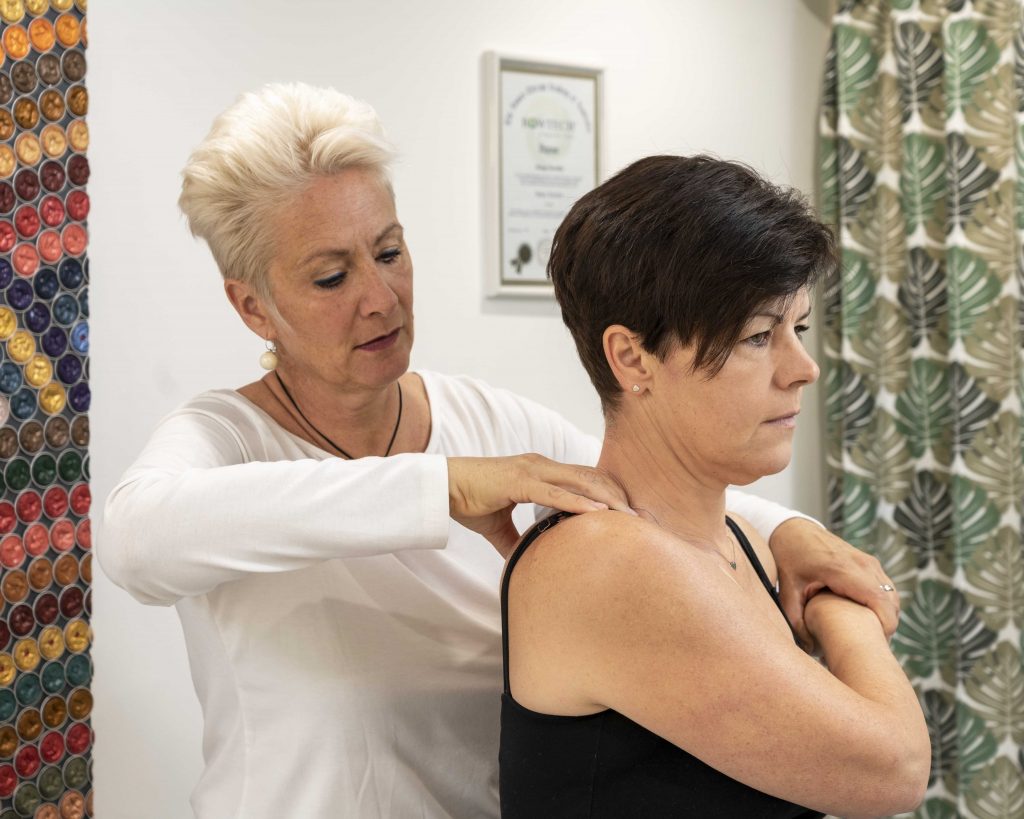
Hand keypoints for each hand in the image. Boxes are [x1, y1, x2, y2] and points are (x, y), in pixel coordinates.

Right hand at [447, 454, 633, 557]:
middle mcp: (541, 466)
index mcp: (540, 472)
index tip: (628, 515)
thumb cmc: (469, 500)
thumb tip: (526, 562)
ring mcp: (531, 470)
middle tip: (640, 518)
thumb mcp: (499, 526)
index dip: (608, 494)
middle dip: (617, 497)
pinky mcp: (519, 481)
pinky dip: (577, 502)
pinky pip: (554, 492)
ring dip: (605, 499)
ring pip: (579, 482)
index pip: (584, 479)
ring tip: (628, 517)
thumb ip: (516, 540)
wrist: (441, 488)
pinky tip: (596, 513)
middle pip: (590, 478)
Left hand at [769, 518, 898, 650]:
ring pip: (892, 597)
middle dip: (885, 627)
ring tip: (866, 635)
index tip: (873, 645)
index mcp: (843, 570)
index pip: (880, 602)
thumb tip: (810, 651)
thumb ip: (796, 622)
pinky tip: (865, 619)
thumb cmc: (789, 559)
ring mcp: (869, 562)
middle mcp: (863, 564)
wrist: (793, 530)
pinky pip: (886, 590)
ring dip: (885, 616)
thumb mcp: (787, 591)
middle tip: (867, 646)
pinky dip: (882, 606)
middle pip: (891, 603)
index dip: (884, 628)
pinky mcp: (870, 563)